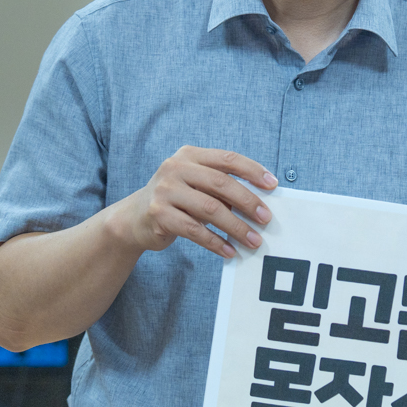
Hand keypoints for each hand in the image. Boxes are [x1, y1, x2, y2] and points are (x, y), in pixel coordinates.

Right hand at [114, 146, 274, 258]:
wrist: (134, 218)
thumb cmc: (177, 200)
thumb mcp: (196, 185)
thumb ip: (221, 187)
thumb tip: (260, 203)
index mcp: (190, 155)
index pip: (227, 159)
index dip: (253, 171)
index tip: (273, 185)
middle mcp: (175, 168)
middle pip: (221, 183)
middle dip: (248, 202)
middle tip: (266, 219)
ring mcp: (164, 190)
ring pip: (210, 209)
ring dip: (236, 227)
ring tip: (253, 241)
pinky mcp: (158, 214)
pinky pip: (194, 230)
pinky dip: (215, 242)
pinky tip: (229, 251)